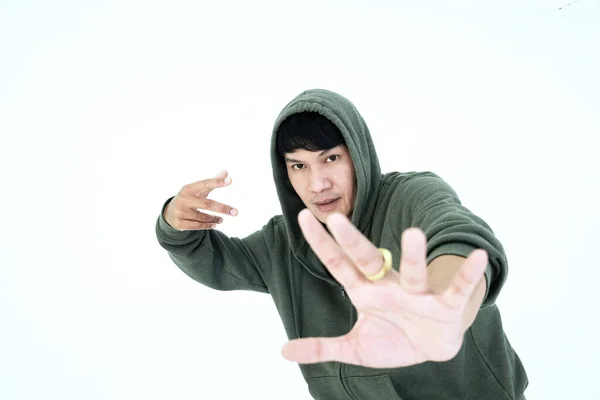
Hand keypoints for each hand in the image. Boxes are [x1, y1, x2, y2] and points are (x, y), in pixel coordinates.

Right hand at [164, 170, 237, 230]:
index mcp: (188, 189)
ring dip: (214, 218)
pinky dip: (207, 225)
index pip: (205, 183)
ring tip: (222, 220)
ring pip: (202, 217)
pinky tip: (215, 225)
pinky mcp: (179, 223)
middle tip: (235, 212)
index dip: (217, 182)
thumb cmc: (189, 198)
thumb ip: (212, 182)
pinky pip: (197, 226)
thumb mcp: (197, 190)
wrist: (169, 213)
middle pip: (207, 204)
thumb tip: (226, 172)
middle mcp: (183, 200)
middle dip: (222, 208)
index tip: (230, 180)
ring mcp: (180, 212)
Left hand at [280, 209, 487, 367]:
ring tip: (413, 233)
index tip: (302, 217)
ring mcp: (416, 295)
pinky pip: (456, 289)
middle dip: (352, 241)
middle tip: (335, 217)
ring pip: (412, 272)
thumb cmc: (392, 339)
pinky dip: (466, 275)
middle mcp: (389, 287)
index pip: (338, 264)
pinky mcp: (443, 307)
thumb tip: (283, 351)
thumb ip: (321, 347)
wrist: (431, 349)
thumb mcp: (354, 347)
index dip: (321, 243)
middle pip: (369, 260)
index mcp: (365, 292)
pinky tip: (475, 257)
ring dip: (412, 255)